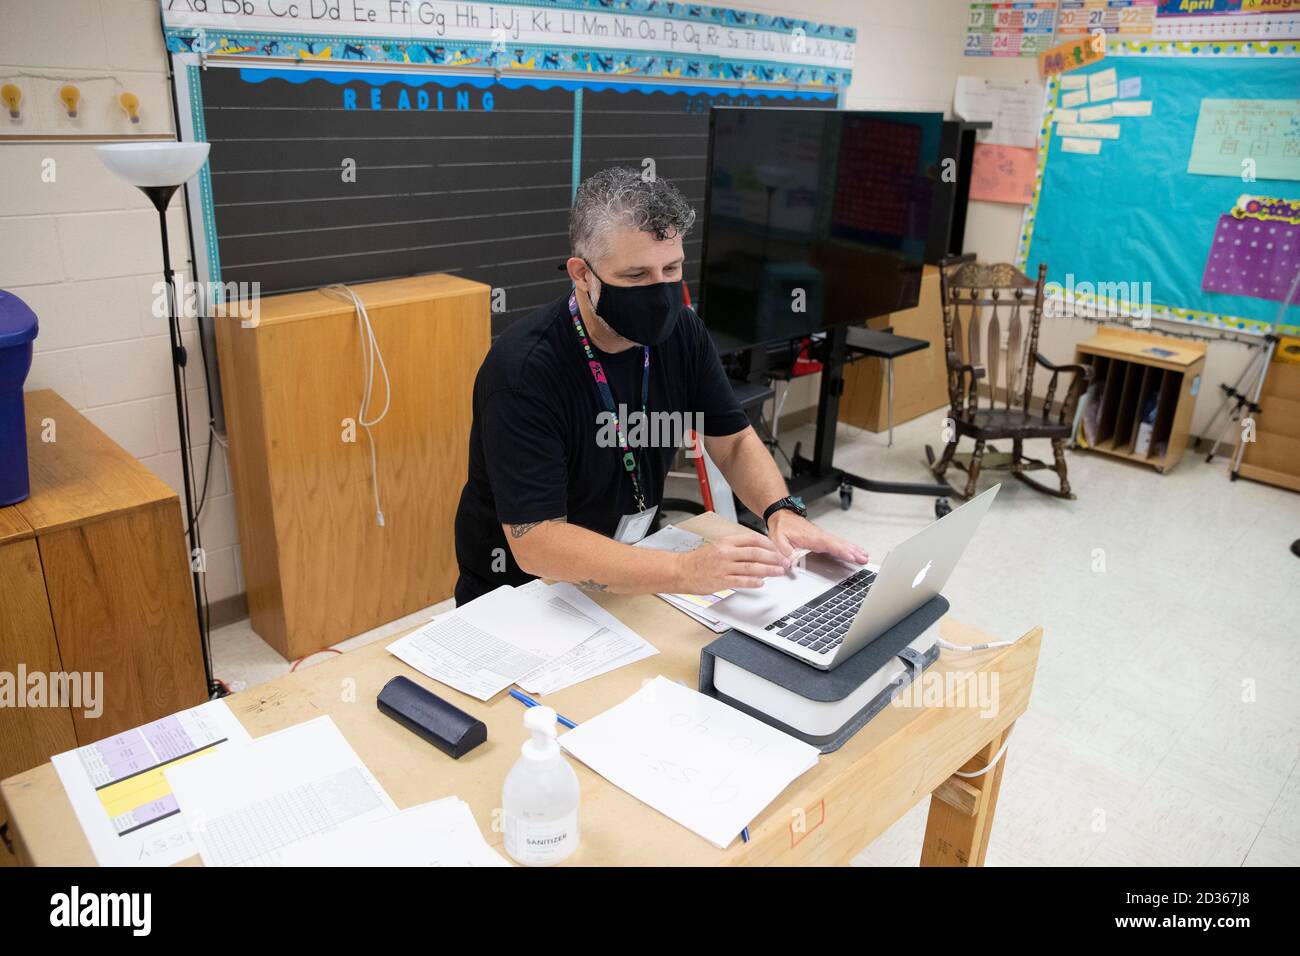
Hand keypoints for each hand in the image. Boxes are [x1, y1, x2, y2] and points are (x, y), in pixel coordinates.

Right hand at [675, 531, 789, 592]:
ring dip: (768, 569)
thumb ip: (735, 549)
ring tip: (779, 572)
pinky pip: (741, 581)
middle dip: (773, 557)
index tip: (777, 549)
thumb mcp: (717, 546)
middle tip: (784, 561)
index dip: (768, 544)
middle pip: (755, 553)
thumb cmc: (697, 560)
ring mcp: (723, 567)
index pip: (752, 539)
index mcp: (726, 542)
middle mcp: (726, 552)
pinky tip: (761, 582)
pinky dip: (753, 582)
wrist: (680, 570)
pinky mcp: (721, 580)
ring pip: (751, 567)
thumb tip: (754, 553)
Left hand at [766, 510, 868, 565]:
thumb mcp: (777, 539)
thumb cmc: (781, 526)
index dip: (841, 550)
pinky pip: (838, 542)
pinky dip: (848, 547)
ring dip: (854, 549)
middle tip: (864, 559)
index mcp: (811, 537)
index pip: (829, 544)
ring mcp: (822, 536)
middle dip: (853, 551)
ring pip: (841, 543)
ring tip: (865, 556)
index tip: (851, 556)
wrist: (782, 515)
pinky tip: (855, 551)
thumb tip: (788, 563)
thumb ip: (782, 551)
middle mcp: (820, 535)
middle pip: (839, 544)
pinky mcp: (823, 538)